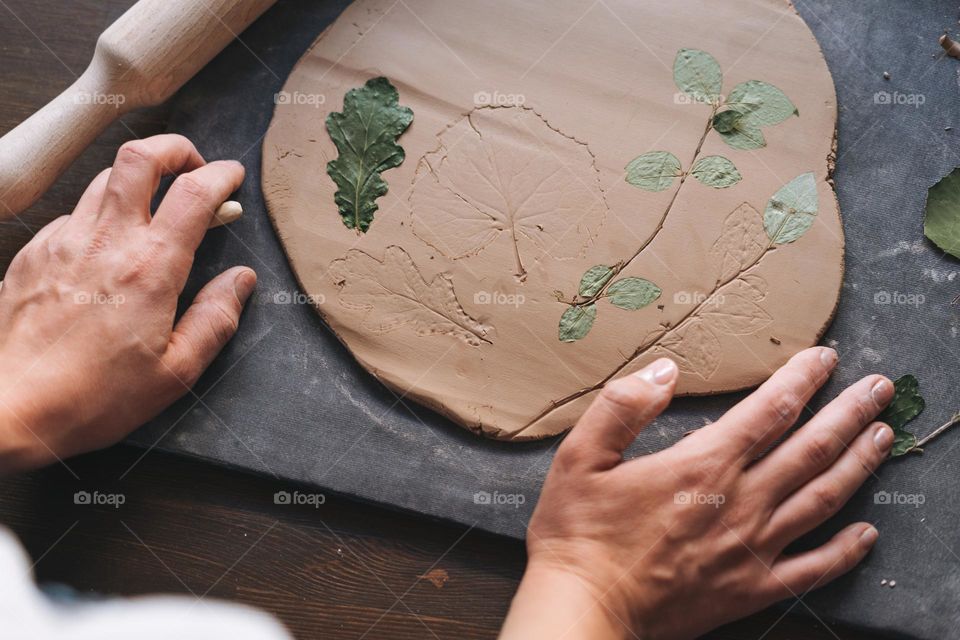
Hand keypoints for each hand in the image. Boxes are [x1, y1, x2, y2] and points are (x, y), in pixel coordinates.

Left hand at [0, 134, 254, 471]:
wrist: (9, 408)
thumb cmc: (94, 398)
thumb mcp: (176, 372)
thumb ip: (216, 319)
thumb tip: (241, 280)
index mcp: (151, 269)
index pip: (194, 193)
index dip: (220, 174)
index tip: (232, 177)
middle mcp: (106, 241)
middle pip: (139, 157)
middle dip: (174, 149)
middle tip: (192, 168)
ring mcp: (63, 241)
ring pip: (104, 178)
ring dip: (137, 180)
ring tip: (153, 209)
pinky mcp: (33, 253)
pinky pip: (74, 215)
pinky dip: (100, 216)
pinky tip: (106, 250)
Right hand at [501, 348, 891, 639]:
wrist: (585, 608)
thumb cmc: (578, 533)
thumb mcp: (580, 456)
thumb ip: (621, 407)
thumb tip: (663, 371)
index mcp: (702, 465)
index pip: (770, 410)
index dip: (802, 378)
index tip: (824, 357)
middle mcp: (740, 501)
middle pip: (812, 448)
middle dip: (850, 412)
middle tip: (879, 388)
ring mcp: (753, 548)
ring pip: (824, 497)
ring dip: (859, 463)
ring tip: (884, 436)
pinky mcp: (752, 588)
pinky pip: (815, 567)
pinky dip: (847, 549)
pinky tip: (867, 533)